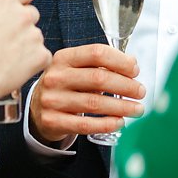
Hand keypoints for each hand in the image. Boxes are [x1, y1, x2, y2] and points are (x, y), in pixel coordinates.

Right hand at [0, 0, 49, 99]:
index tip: (17, 4)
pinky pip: (43, 56)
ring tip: (8, 55)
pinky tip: (18, 67)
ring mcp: (35, 36)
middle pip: (31, 14)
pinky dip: (34, 62)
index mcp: (5, 1)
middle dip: (21, 24)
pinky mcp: (41, 56)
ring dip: (27, 43)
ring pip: (36, 36)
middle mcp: (24, 15)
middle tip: (6, 36)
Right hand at [29, 44, 145, 144]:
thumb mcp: (75, 68)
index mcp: (64, 58)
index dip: (120, 61)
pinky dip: (106, 124)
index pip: (96, 53)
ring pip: (95, 103)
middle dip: (126, 86)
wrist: (37, 108)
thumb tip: (132, 63)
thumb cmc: (64, 85)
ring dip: (122, 107)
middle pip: (99, 78)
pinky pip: (85, 124)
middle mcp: (56, 77)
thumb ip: (100, 64)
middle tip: (140, 92)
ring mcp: (52, 100)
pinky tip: (119, 122)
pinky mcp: (53, 121)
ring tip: (136, 109)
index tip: (135, 70)